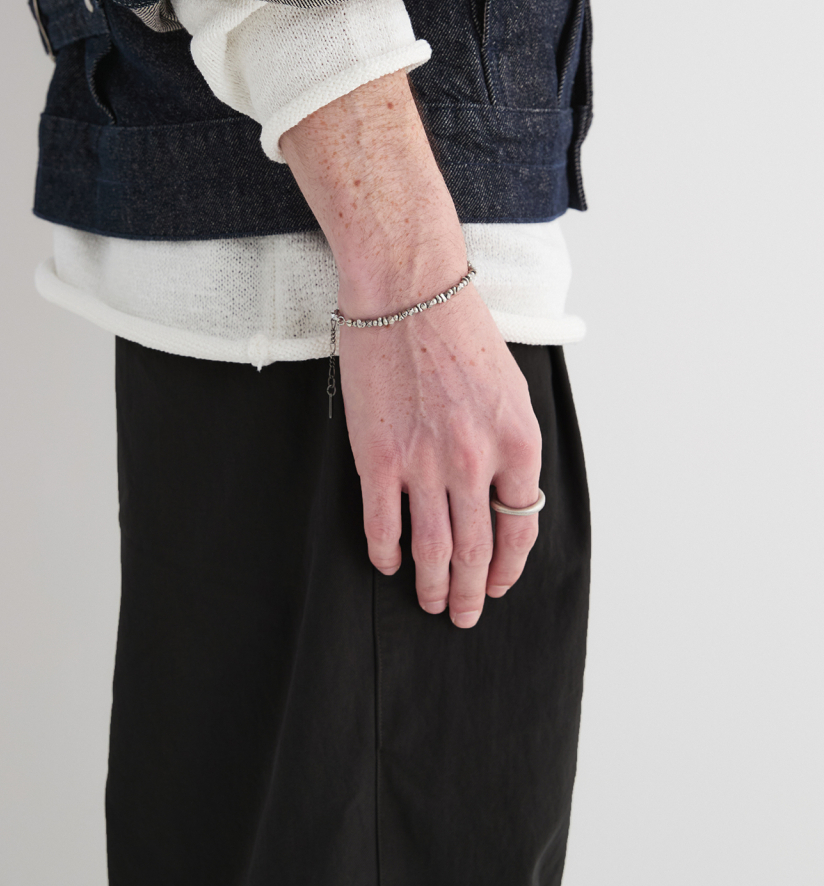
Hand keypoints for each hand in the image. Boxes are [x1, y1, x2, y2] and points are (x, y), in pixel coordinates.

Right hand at [280, 70, 541, 626]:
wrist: (408, 288)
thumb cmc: (459, 326)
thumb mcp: (510, 385)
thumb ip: (510, 442)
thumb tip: (503, 492)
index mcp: (518, 442)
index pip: (522, 527)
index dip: (510, 566)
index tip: (499, 583)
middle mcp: (476, 461)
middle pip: (478, 549)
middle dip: (472, 591)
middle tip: (464, 613)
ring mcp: (425, 463)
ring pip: (433, 548)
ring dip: (434, 584)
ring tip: (431, 601)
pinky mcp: (378, 457)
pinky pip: (383, 524)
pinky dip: (387, 552)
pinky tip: (388, 564)